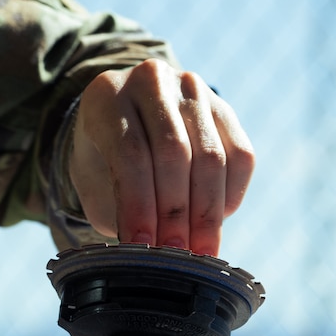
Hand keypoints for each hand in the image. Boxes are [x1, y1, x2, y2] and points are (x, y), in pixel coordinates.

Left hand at [68, 59, 254, 255]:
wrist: (126, 119)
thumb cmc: (104, 160)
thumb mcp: (94, 179)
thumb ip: (118, 207)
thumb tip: (148, 253)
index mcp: (106, 95)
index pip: (130, 153)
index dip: (140, 205)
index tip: (143, 247)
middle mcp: (151, 81)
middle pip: (174, 152)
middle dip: (176, 213)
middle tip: (175, 255)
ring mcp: (191, 88)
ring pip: (212, 156)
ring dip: (207, 212)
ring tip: (199, 250)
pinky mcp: (223, 106)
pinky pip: (241, 155)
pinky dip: (231, 195)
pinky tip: (216, 222)